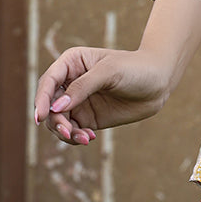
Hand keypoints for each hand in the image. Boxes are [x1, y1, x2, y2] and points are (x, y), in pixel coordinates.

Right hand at [33, 0, 200, 145]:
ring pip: (58, 122)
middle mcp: (70, 82)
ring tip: (84, 137)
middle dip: (55, 121)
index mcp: (72, 62)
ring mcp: (78, 102)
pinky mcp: (87, 118)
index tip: (41, 116)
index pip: (48, 81)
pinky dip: (75, 138)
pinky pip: (72, 132)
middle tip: (69, 131)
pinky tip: (90, 138)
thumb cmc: (135, 68)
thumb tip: (55, 107)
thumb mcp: (110, 72)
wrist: (159, 82)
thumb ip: (83, 87)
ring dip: (65, 133)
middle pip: (49, 105)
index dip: (40, 99)